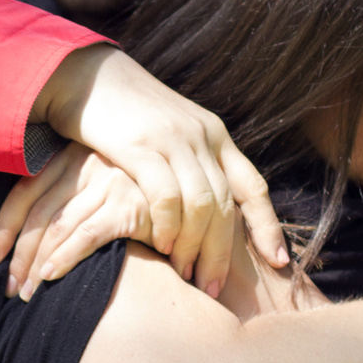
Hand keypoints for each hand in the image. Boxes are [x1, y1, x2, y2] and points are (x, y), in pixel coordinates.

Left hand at [0, 144, 232, 299]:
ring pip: (56, 226)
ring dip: (36, 266)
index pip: (24, 192)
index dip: (3, 228)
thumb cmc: (144, 200)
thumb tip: (31, 245)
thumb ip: (72, 204)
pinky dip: (64, 258)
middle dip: (19, 257)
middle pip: (37, 214)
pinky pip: (86, 234)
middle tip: (10, 292)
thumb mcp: (101, 193)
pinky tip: (51, 277)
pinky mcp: (131, 202)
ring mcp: (109, 180)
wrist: (198, 193)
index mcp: (73, 156)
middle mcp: (87, 163)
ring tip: (28, 297)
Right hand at [18, 47, 286, 283]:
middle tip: (212, 287)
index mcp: (214, 135)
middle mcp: (202, 137)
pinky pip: (167, 196)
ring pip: (202, 205)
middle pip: (226, 206)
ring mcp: (174, 140)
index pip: (252, 187)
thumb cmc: (122, 114)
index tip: (278, 263)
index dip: (268, 227)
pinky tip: (161, 246)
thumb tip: (203, 209)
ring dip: (195, 246)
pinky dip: (168, 226)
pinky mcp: (141, 145)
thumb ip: (189, 164)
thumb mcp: (168, 134)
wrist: (85, 75)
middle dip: (222, 253)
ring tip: (186, 275)